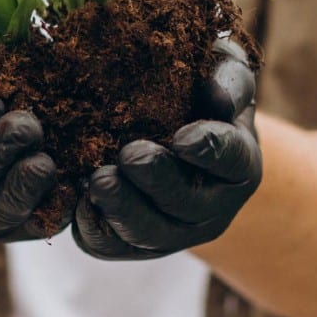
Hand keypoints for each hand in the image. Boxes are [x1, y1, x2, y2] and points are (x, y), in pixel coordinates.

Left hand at [73, 38, 260, 259]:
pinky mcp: (134, 243)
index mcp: (238, 163)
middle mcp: (213, 206)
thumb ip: (227, 75)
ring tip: (97, 180)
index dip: (209, 150)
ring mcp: (175, 231)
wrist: (167, 129)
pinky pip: (112, 247)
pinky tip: (77, 202)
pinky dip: (95, 228)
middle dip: (159, 182)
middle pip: (189, 206)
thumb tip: (217, 95)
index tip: (182, 137)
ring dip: (124, 210)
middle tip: (129, 155)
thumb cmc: (196, 91)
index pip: (231, 160)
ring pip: (152, 235)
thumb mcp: (218, 69)